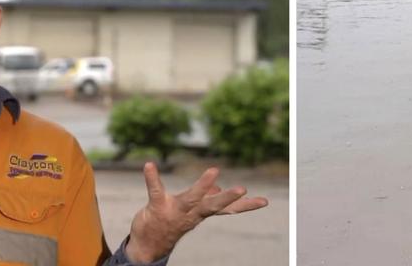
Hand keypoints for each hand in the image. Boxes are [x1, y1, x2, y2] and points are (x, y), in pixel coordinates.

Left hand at [124, 163, 267, 262]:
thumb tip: (217, 188)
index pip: (227, 210)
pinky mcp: (157, 206)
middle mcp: (192, 213)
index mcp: (202, 213)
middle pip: (213, 205)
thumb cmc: (172, 223)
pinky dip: (153, 177)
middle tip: (242, 189)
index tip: (264, 201)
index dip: (246, 206)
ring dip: (203, 186)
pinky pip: (156, 190)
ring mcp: (175, 210)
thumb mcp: (192, 212)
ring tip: (215, 170)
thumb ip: (204, 200)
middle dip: (228, 198)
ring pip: (191, 198)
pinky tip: (149, 165)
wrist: (148, 246)